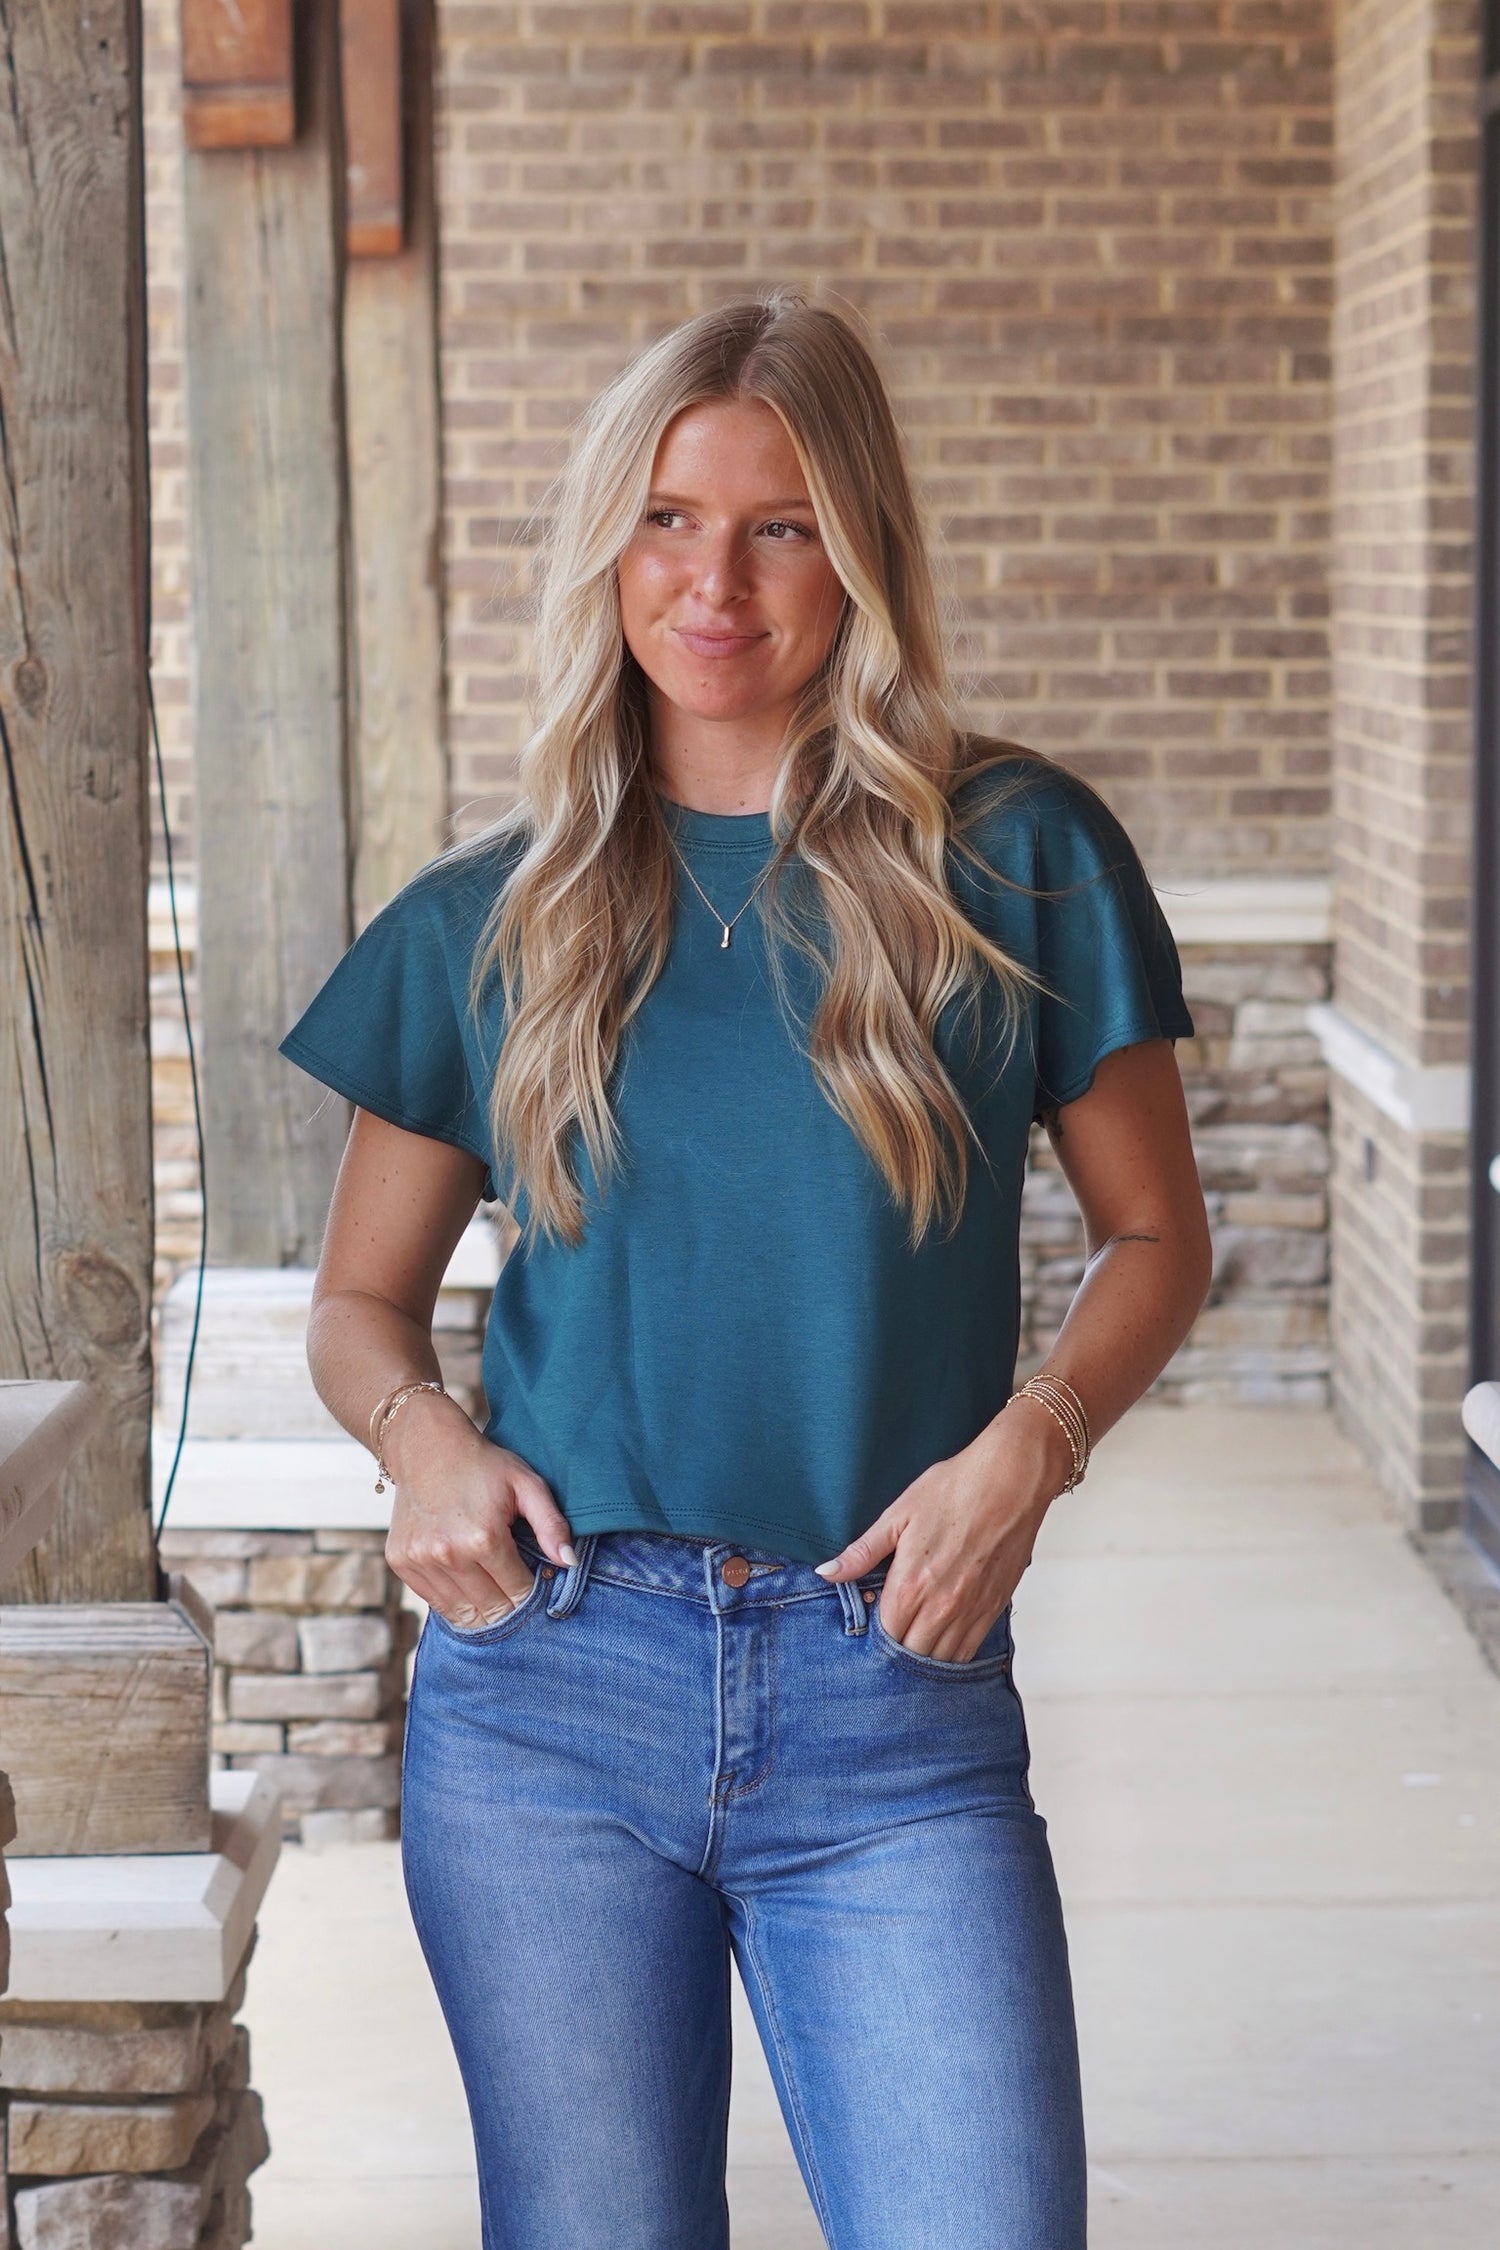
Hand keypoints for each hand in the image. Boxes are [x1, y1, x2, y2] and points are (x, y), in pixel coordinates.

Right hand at [382, 1389, 576, 1627]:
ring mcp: (419, 1560)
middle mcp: (447, 1554)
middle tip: (520, 1596)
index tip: (539, 1586)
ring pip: (461, 1613)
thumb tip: (569, 1564)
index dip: (533, 1594)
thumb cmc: (483, 1465)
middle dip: (511, 1609)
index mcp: (483, 1537)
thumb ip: (552, 1525)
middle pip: (491, 1610)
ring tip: (496, 1597)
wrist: (426, 1446)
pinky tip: (468, 1587)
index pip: (518, 1593)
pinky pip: (434, 1601)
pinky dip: (454, 1602)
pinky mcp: (400, 1562)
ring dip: (483, 1612)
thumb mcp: (526, 1484)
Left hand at [814, 1398, 1073, 1661]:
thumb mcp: (899, 1514)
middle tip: (891, 1627)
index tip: (871, 1619)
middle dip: (897, 1648)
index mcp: (912, 1584)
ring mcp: (972, 1611)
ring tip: (914, 1635)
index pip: (884, 1635)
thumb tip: (827, 1573)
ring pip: (941, 1660)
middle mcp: (942, 1607)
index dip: (874, 1633)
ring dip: (924, 1654)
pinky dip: (952, 1653)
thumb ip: (862, 1552)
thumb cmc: (955, 1489)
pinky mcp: (995, 1608)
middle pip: (911, 1654)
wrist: (1013, 1479)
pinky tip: (942, 1637)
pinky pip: (969, 1651)